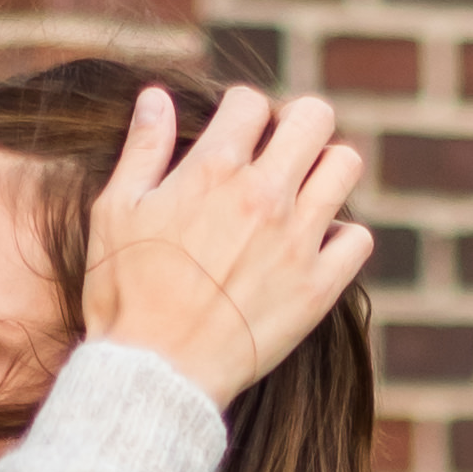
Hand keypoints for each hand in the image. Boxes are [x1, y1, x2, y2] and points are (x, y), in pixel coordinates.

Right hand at [81, 83, 373, 408]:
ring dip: (327, 169)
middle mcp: (264, 196)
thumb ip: (142, 148)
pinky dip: (342, 238)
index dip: (241, 113)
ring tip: (303, 193)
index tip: (234, 137)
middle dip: (296, 124)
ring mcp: (297, 241)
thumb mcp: (115, 211)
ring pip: (346, 166)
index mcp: (213, 169)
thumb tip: (156, 96)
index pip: (251, 102)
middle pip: (314, 117)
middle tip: (279, 152)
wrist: (155, 375)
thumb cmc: (124, 295)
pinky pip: (357, 240)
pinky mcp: (317, 289)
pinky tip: (315, 247)